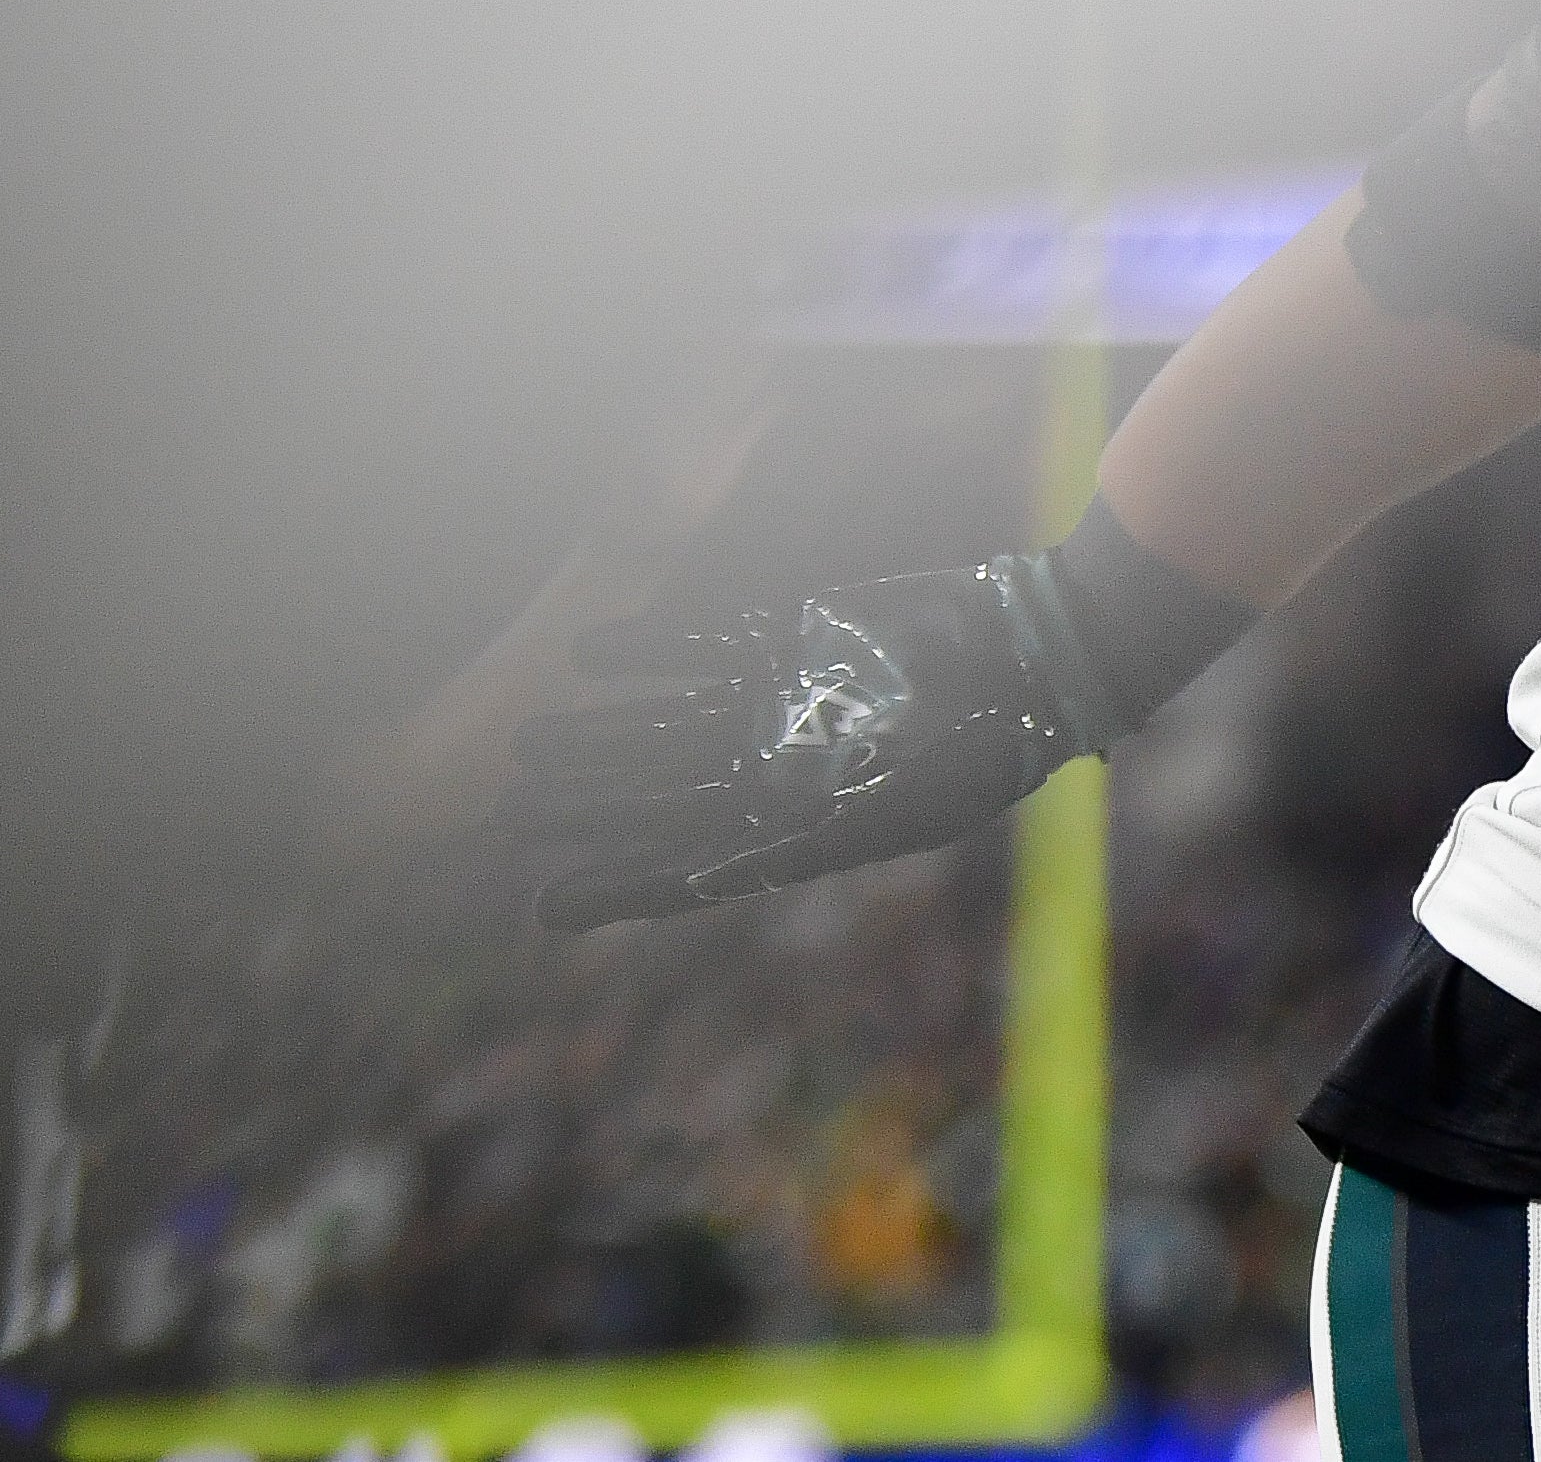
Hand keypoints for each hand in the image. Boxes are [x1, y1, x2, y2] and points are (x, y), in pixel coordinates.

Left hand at [506, 555, 1118, 930]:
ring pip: (662, 721)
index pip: (684, 867)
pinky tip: (588, 651)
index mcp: (794, 827)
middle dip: (584, 804)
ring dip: (598, 730)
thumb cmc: (977, 754)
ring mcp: (774, 701)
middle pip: (656, 792)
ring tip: (526, 739)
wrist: (1033, 658)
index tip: (542, 905)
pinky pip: (699, 644)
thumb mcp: (887, 817)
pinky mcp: (787, 636)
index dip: (613, 886)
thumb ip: (795, 842)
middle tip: (507, 811)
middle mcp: (772, 769)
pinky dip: (644, 647)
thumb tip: (702, 880)